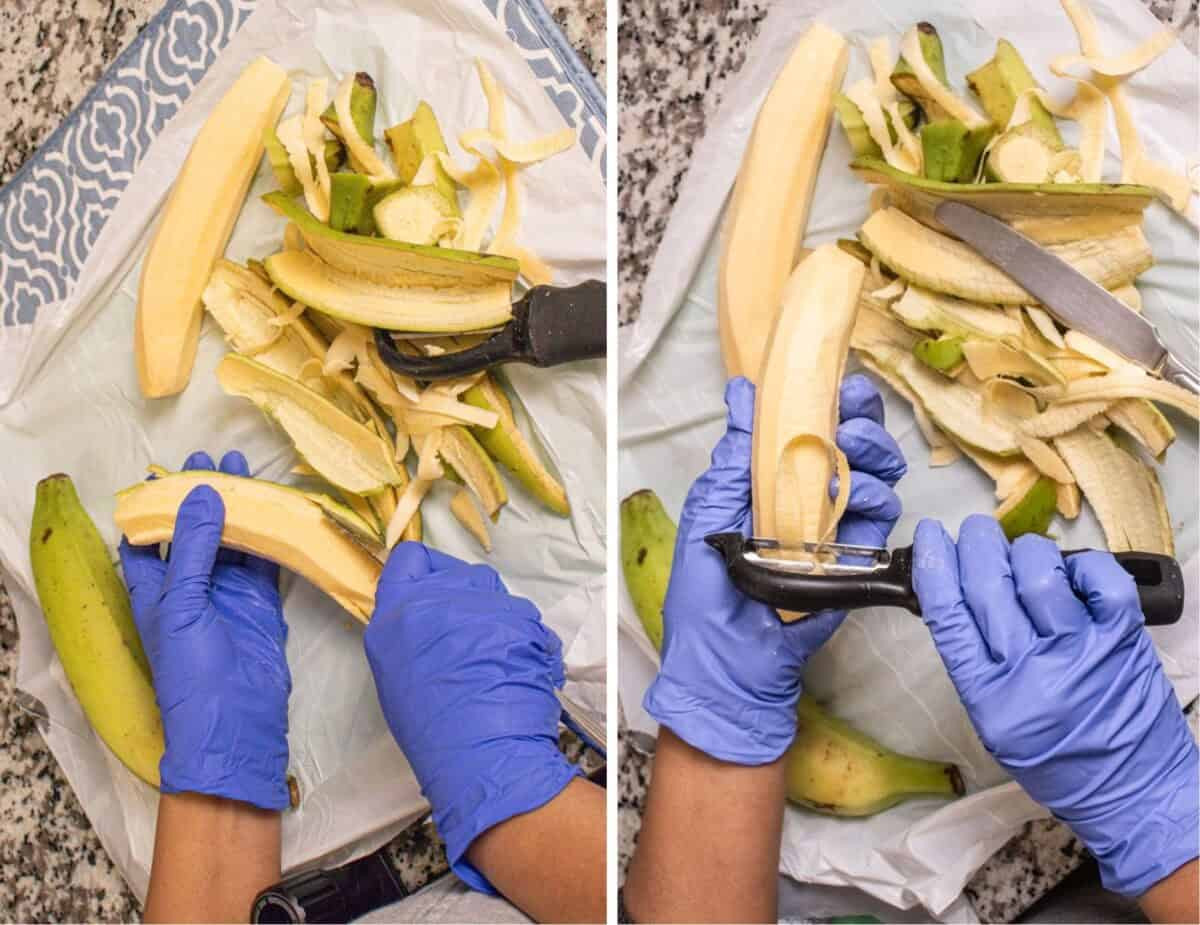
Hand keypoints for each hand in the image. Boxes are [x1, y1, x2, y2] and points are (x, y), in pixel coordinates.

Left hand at [119, 451, 290, 809]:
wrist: (236, 723)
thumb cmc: (193, 672)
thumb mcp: (181, 605)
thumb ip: (193, 547)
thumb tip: (202, 491)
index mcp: (153, 591)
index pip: (144, 540)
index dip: (152, 507)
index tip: (164, 472)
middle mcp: (189, 588)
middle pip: (193, 532)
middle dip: (201, 496)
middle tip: (214, 460)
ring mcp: (227, 594)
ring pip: (232, 540)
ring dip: (238, 508)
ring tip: (245, 470)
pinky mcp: (260, 603)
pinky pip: (264, 561)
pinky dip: (270, 535)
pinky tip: (276, 508)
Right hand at [364, 543, 579, 892]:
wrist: (481, 751)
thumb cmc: (430, 727)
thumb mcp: (395, 672)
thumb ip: (405, 631)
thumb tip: (425, 620)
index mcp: (397, 613)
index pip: (409, 559)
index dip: (422, 569)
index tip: (430, 587)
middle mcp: (439, 597)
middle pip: (454, 571)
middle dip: (461, 591)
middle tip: (463, 629)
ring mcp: (483, 603)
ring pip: (489, 587)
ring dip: (489, 608)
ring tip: (489, 650)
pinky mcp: (520, 615)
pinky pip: (519, 612)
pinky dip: (518, 630)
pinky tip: (513, 663)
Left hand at [643, 375, 906, 764]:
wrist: (729, 662)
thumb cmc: (706, 593)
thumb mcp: (710, 514)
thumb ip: (734, 456)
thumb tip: (743, 393)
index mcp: (768, 481)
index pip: (807, 428)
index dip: (828, 401)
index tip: (839, 383)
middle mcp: (806, 497)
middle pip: (852, 443)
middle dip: (862, 421)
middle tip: (853, 418)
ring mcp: (834, 526)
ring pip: (876, 473)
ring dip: (871, 455)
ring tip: (849, 461)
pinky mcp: (855, 558)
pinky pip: (879, 516)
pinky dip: (874, 499)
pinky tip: (857, 499)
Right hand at [913, 515, 1198, 895]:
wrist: (1132, 791)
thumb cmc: (1057, 758)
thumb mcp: (993, 719)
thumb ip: (973, 662)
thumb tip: (957, 594)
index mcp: (990, 696)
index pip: (949, 614)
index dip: (933, 565)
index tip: (928, 537)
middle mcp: (1033, 671)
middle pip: (989, 585)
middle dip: (975, 544)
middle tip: (974, 532)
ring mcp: (1082, 652)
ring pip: (1040, 573)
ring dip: (1024, 550)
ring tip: (1024, 555)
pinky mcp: (1123, 640)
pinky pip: (1101, 579)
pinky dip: (1083, 563)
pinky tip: (1072, 570)